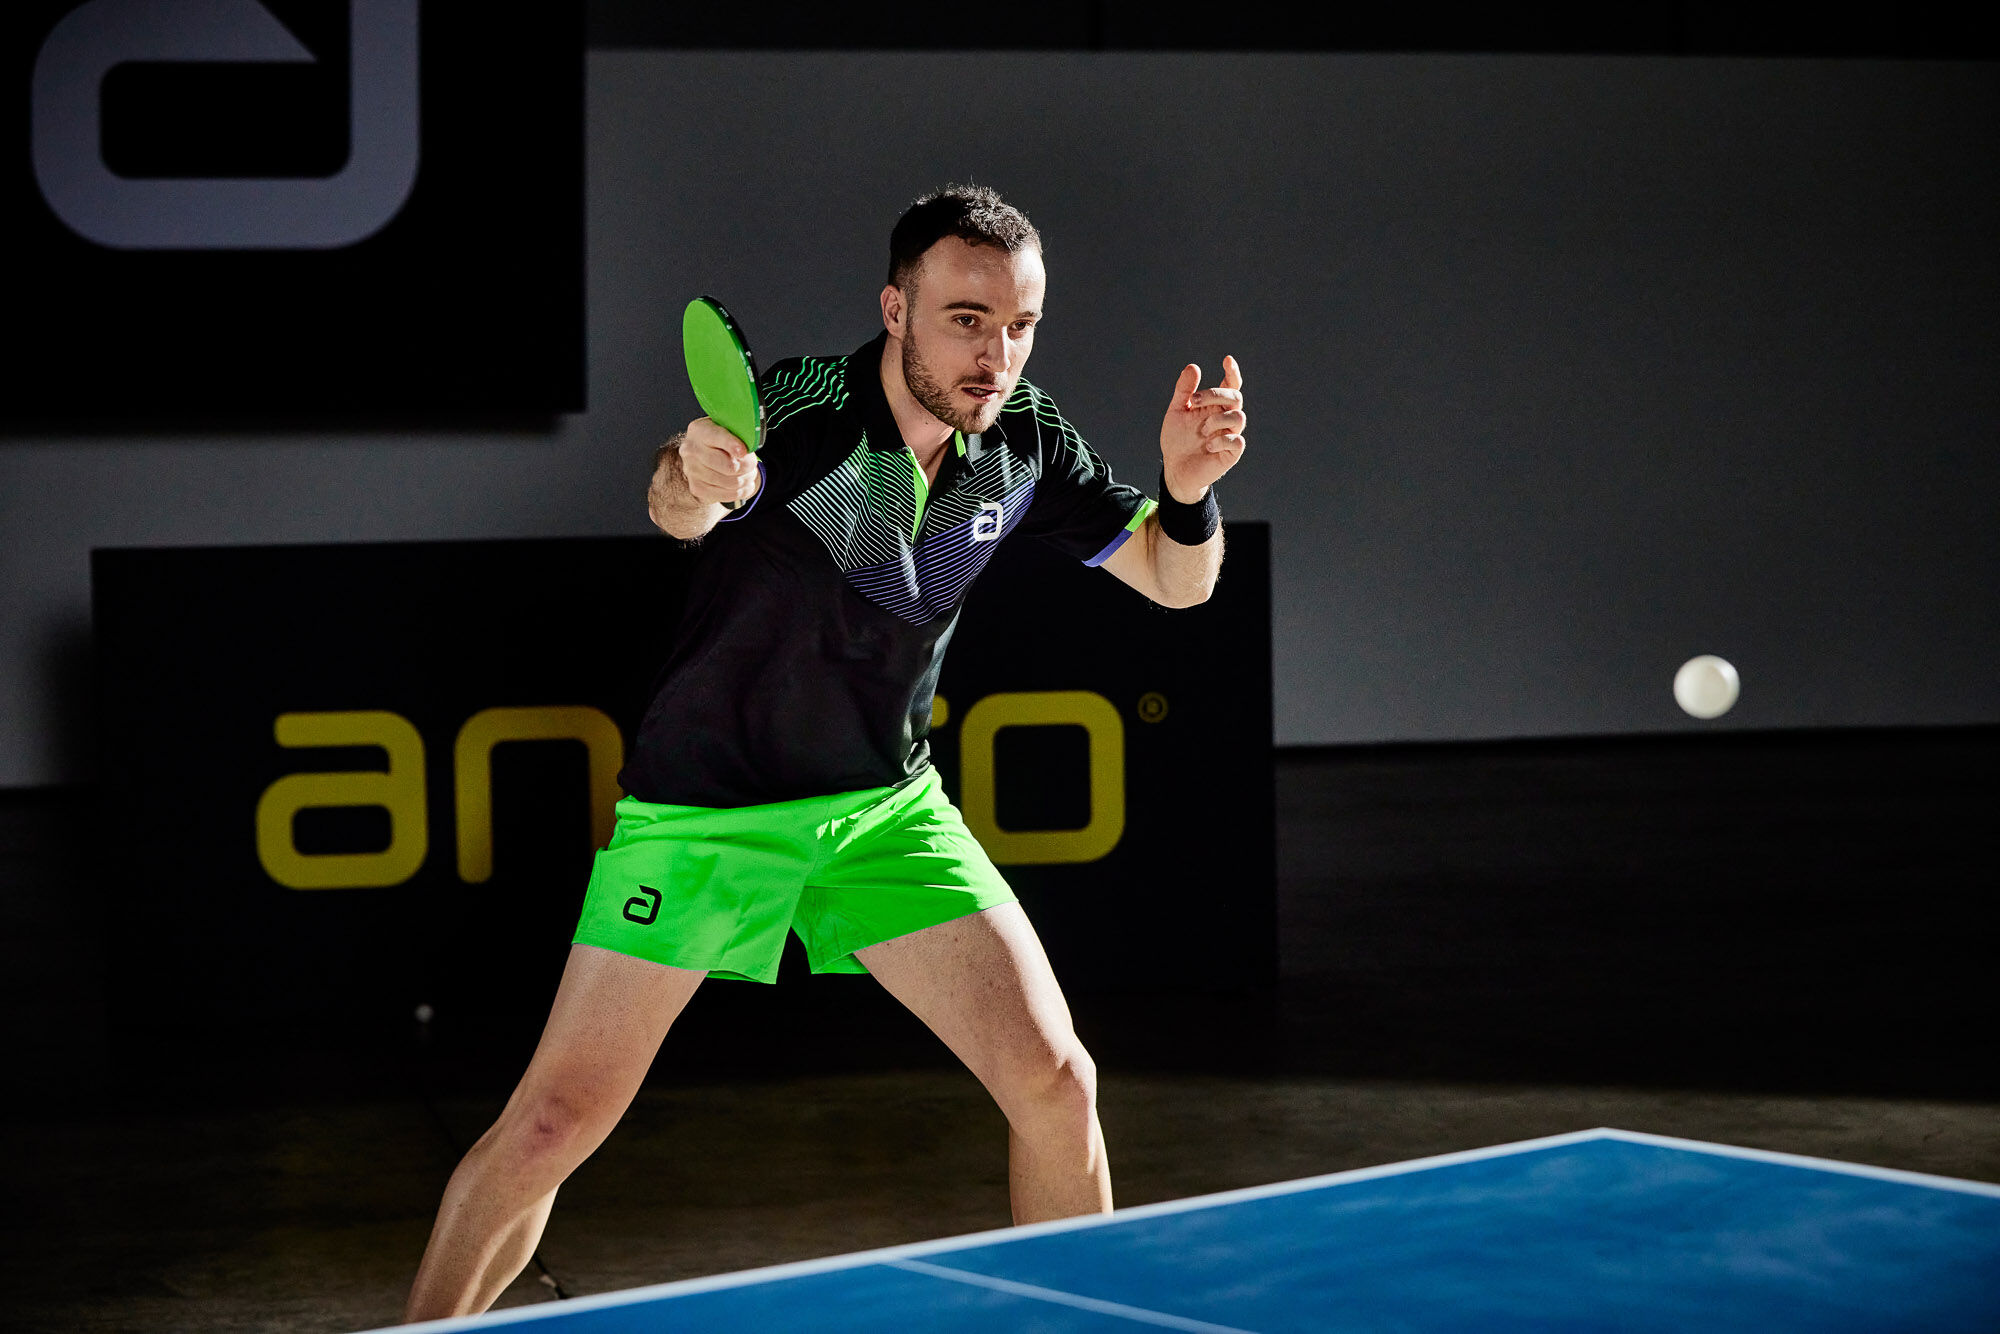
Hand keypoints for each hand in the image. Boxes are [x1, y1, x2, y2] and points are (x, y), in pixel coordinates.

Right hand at [680, 417, 759, 506]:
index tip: (744, 451)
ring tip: (749, 473)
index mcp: (699, 430)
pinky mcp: (697, 488)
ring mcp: (692, 471)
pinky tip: (744, 484)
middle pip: (729, 466)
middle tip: (752, 464)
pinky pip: (729, 495)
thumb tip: (745, 452)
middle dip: (748, 466)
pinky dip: (742, 491)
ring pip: (731, 482)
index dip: (733, 445)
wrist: (705, 453)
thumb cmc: (721, 440)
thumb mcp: (728, 429)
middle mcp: (691, 450)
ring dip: (747, 479)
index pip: (718, 437)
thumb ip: (738, 435)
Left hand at [1159, 356, 1244, 502]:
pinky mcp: (1231, 454)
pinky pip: (1237, 441)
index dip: (1232, 372)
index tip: (1227, 359)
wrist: (1175, 469)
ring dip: (1217, 419)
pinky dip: (1222, 440)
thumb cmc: (1178, 439)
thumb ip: (1184, 391)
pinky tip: (1208, 445)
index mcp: (1215, 406)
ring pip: (1238, 417)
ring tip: (1200, 430)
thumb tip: (1193, 367)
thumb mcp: (1177, 412)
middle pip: (1235, 397)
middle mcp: (1226, 418)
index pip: (1231, 385)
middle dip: (1216, 394)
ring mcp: (1230, 435)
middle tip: (1194, 402)